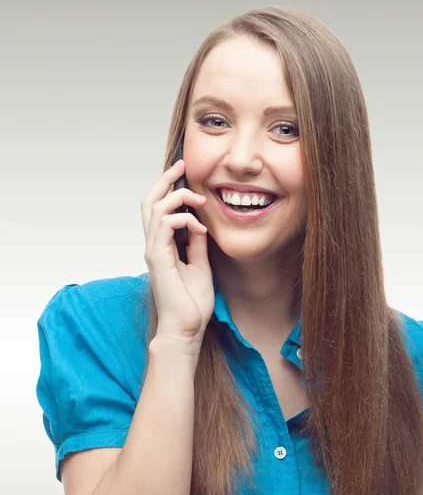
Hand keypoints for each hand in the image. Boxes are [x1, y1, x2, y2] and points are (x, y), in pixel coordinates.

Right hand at [141, 158, 214, 346]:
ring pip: (154, 208)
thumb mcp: (200, 265)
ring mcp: (153, 251)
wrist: (186, 328)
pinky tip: (200, 228)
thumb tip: (201, 224)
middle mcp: (154, 245)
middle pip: (149, 202)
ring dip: (176, 196)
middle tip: (181, 165)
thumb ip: (197, 244)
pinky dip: (183, 219)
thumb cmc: (191, 303)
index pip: (160, 210)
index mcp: (163, 247)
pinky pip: (164, 225)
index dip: (169, 189)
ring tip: (199, 199)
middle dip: (165, 180)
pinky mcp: (157, 258)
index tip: (185, 174)